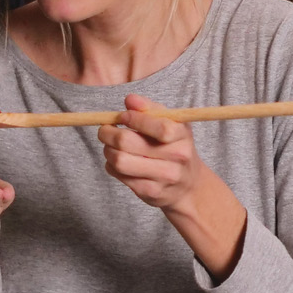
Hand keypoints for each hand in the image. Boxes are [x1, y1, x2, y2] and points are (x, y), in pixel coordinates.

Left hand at [100, 94, 246, 277]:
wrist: (187, 185)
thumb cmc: (175, 147)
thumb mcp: (172, 123)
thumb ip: (150, 109)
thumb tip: (130, 99)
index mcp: (182, 137)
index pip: (158, 127)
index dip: (134, 119)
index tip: (122, 116)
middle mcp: (176, 158)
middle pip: (128, 143)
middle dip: (108, 133)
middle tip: (104, 130)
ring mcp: (163, 177)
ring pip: (119, 161)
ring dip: (107, 150)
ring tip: (109, 145)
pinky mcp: (149, 192)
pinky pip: (119, 175)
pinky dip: (111, 165)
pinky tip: (117, 160)